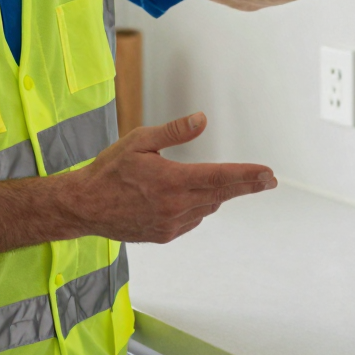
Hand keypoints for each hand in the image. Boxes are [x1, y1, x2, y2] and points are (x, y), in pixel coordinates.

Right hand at [61, 113, 276, 242]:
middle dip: (246, 185)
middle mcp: (176, 206)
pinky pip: (192, 218)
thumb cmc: (110, 169)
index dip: (248, 176)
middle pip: (221, 194)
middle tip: (269, 180)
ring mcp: (171, 224)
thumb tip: (202, 119)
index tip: (268, 174)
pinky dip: (196, 206)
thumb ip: (173, 132)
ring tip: (212, 180)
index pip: (220, 177)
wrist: (84, 206)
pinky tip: (182, 197)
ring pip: (207, 207)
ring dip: (215, 194)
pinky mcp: (165, 235)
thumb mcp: (138, 141)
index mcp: (172, 180)